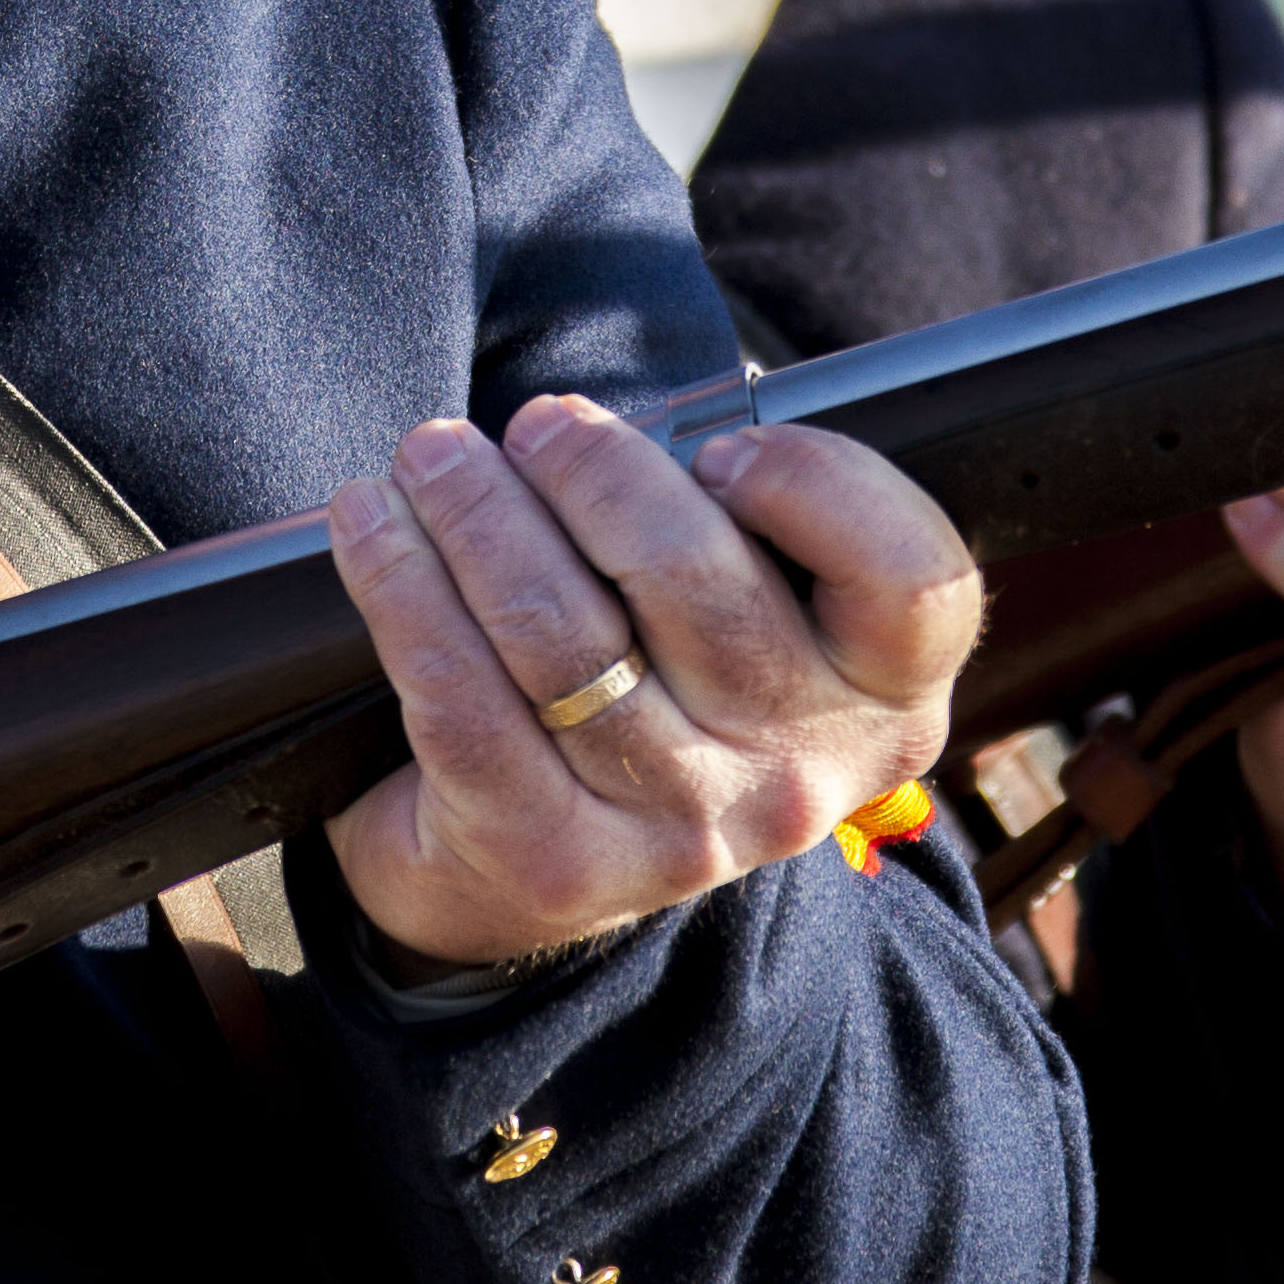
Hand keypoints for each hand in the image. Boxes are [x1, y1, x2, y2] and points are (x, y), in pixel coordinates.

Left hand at [324, 399, 977, 974]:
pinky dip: (404, 591)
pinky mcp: (551, 860)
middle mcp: (798, 771)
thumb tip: (641, 416)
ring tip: (432, 456)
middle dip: (595, 473)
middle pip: (696, 582)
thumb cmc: (656, 683)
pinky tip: (371, 526)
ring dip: (477, 516)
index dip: (819, 492)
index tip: (720, 448)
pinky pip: (463, 701)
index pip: (912, 584)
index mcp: (880, 692)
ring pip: (564, 635)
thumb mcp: (751, 606)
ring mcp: (678, 828)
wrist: (536, 867)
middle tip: (534, 426)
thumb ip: (744, 517)